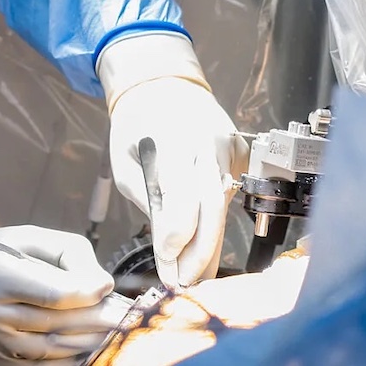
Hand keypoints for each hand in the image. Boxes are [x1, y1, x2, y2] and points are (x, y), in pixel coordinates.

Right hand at [0, 227, 130, 365]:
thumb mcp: (14, 239)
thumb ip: (61, 251)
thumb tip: (101, 281)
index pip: (55, 293)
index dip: (90, 292)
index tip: (108, 287)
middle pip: (60, 324)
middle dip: (100, 319)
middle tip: (127, 312)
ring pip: (56, 350)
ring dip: (91, 341)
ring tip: (114, 328)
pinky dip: (69, 358)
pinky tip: (87, 345)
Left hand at [98, 32, 247, 288]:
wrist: (162, 82)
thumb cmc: (136, 124)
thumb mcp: (125, 162)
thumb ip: (146, 199)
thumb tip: (165, 246)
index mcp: (173, 141)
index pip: (181, 199)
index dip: (177, 239)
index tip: (168, 267)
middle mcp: (207, 142)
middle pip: (212, 207)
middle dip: (202, 252)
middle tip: (188, 283)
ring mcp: (229, 146)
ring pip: (224, 204)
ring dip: (212, 243)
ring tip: (197, 276)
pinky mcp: (240, 152)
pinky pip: (229, 192)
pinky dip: (217, 218)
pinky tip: (206, 241)